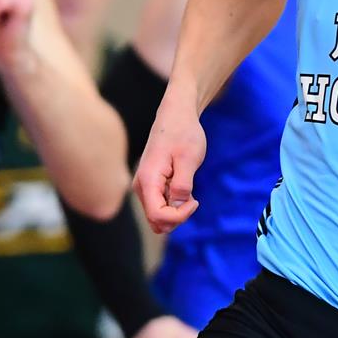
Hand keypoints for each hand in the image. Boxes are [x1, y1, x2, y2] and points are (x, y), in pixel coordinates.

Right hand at [134, 93, 204, 233]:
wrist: (176, 116)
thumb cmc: (183, 133)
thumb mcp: (188, 158)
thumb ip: (182, 185)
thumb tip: (176, 207)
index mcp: (148, 180)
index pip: (158, 216)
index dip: (179, 216)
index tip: (195, 200)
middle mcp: (142, 187)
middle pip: (157, 221)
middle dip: (178, 217)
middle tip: (193, 197)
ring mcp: (145, 187)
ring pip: (159, 216)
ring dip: (177, 211)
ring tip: (188, 188)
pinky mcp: (151, 186)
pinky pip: (162, 206)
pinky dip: (175, 203)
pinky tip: (184, 185)